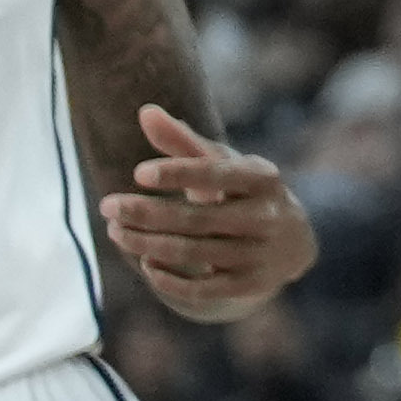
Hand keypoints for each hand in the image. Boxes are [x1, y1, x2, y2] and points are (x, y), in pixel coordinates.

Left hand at [102, 103, 310, 316]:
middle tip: (107, 206)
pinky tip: (145, 262)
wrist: (293, 242)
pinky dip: (167, 278)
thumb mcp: (225, 164)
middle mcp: (266, 216)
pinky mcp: (248, 286)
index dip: (178, 173)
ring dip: (146, 243)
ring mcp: (258, 254)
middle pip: (195, 218)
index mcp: (262, 178)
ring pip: (191, 252)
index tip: (137, 173)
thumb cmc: (244, 192)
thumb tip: (145, 112)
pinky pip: (200, 289)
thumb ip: (183, 141)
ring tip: (115, 231)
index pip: (216, 174)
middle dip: (146, 212)